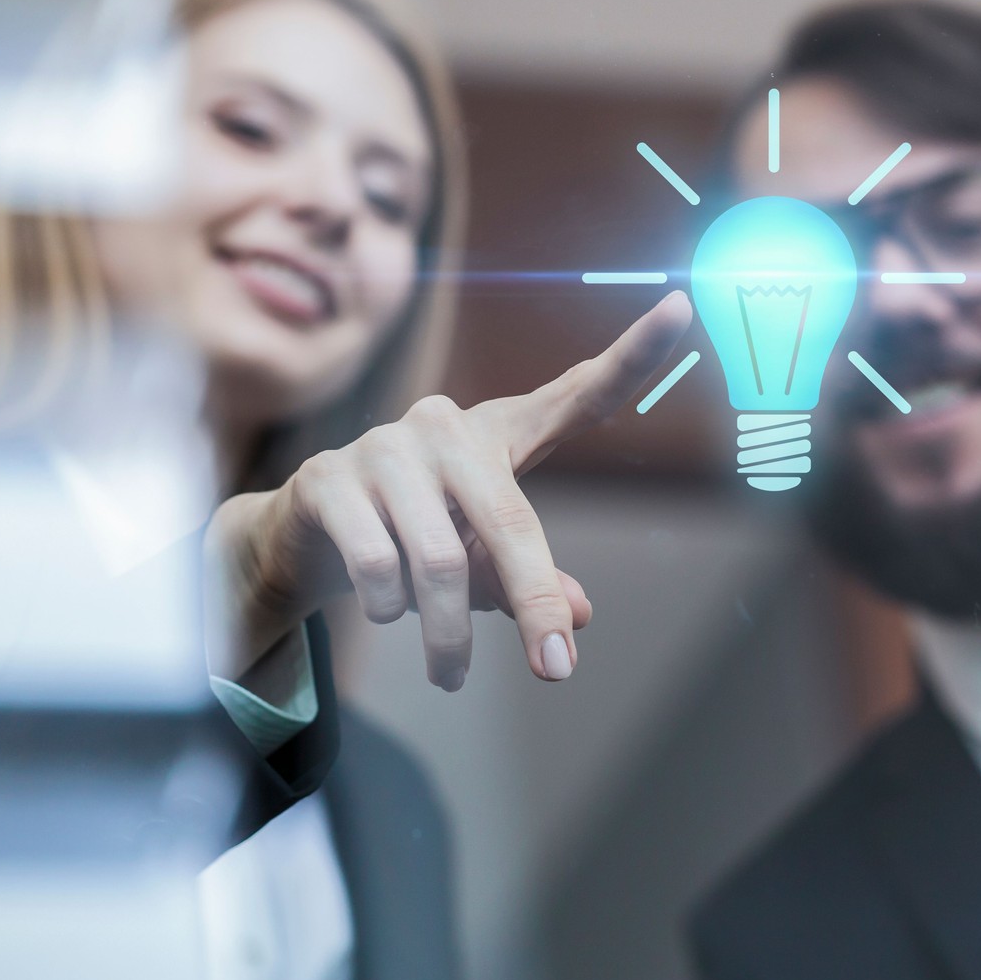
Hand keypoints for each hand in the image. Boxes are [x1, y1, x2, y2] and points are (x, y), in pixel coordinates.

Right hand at [206, 291, 692, 692]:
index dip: (632, 354)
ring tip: (451, 672)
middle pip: (511, 523)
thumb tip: (582, 615)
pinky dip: (391, 608)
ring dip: (449, 634)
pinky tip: (386, 612)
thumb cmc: (411, 536)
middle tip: (555, 669)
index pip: (576, 393)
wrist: (298, 536)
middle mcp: (446, 425)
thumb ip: (528, 579)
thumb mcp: (480, 559)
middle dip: (534, 605)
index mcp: (500, 434)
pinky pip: (379, 564)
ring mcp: (385, 446)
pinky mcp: (329, 477)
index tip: (682, 307)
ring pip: (443, 562)